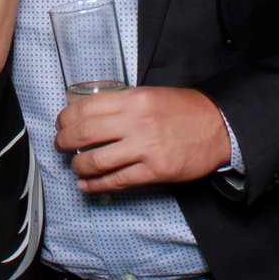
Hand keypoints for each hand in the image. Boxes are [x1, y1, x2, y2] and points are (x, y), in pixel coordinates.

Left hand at [54, 86, 231, 191]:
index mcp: (133, 99)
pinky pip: (117, 181)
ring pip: (97, 160)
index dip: (66, 118)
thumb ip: (122, 103)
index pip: (86, 108)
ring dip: (78, 165)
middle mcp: (136, 122)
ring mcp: (145, 148)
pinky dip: (96, 184)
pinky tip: (85, 184)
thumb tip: (88, 113)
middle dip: (65, 141)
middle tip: (60, 145)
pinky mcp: (155, 171)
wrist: (218, 127)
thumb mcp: (150, 95)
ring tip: (75, 165)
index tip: (61, 123)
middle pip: (85, 133)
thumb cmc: (183, 109)